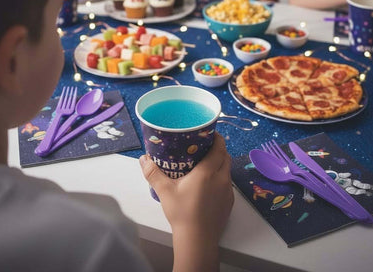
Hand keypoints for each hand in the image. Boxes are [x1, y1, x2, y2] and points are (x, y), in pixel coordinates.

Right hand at [140, 132, 233, 270]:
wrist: (197, 239)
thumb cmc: (182, 212)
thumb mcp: (164, 191)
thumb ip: (153, 173)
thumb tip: (143, 159)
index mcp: (208, 172)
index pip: (219, 148)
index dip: (217, 137)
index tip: (209, 132)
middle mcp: (222, 178)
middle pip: (225, 156)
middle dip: (218, 148)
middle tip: (204, 146)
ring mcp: (228, 191)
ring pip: (228, 170)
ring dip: (220, 163)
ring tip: (206, 163)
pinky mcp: (229, 202)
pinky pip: (228, 183)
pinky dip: (221, 177)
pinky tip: (209, 183)